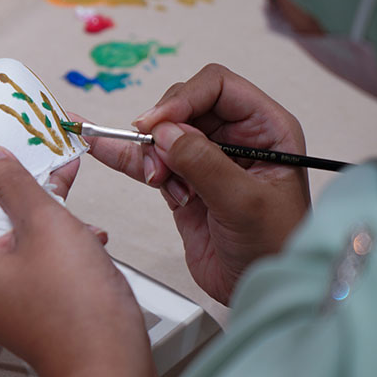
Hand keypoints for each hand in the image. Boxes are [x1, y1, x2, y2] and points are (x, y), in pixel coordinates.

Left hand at [0, 139, 147, 376]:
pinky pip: (22, 249)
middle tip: (5, 149)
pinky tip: (82, 221)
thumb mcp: (44, 225)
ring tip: (56, 173)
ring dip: (27, 204)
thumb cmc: (72, 307)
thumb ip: (11, 183)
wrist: (110, 365)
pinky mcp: (22, 292)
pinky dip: (45, 230)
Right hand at [86, 64, 310, 304]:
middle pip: (185, 106)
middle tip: (156, 162)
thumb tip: (165, 133)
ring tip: (156, 180)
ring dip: (149, 151)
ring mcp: (207, 160)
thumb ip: (204, 164)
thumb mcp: (244, 203)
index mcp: (266, 128)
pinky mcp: (184, 183)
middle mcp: (237, 137)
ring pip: (163, 133)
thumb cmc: (274, 247)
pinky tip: (101, 147)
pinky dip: (128, 157)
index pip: (218, 87)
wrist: (261, 289)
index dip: (184, 97)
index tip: (156, 123)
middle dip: (163, 129)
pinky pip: (151, 160)